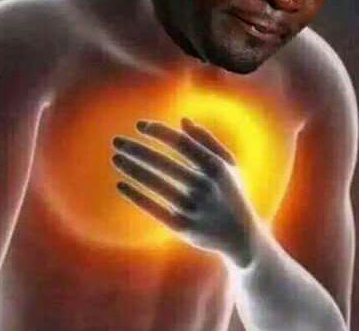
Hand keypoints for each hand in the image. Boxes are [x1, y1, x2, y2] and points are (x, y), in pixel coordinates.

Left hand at [112, 118, 256, 266]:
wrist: (242, 238)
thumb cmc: (231, 194)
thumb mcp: (228, 165)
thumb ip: (207, 141)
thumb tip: (182, 121)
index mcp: (215, 167)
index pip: (181, 143)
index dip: (159, 132)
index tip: (139, 126)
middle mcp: (205, 186)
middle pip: (164, 162)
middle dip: (137, 149)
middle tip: (116, 141)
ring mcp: (193, 208)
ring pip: (156, 185)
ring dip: (133, 169)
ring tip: (116, 158)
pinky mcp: (183, 227)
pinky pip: (155, 209)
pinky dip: (137, 196)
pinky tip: (121, 184)